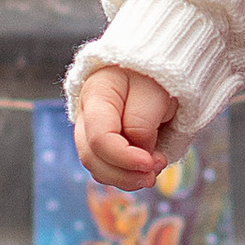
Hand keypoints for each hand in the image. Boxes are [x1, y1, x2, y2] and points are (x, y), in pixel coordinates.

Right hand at [76, 63, 180, 185]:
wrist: (157, 66)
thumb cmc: (155, 75)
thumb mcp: (154, 92)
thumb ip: (141, 124)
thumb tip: (138, 155)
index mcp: (95, 94)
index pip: (100, 138)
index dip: (124, 158)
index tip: (151, 163)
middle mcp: (86, 115)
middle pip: (92, 158)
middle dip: (124, 174)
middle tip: (155, 170)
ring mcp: (91, 131)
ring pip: (97, 169)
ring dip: (126, 178)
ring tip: (155, 167)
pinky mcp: (103, 145)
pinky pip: (107, 169)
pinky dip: (126, 175)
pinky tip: (146, 167)